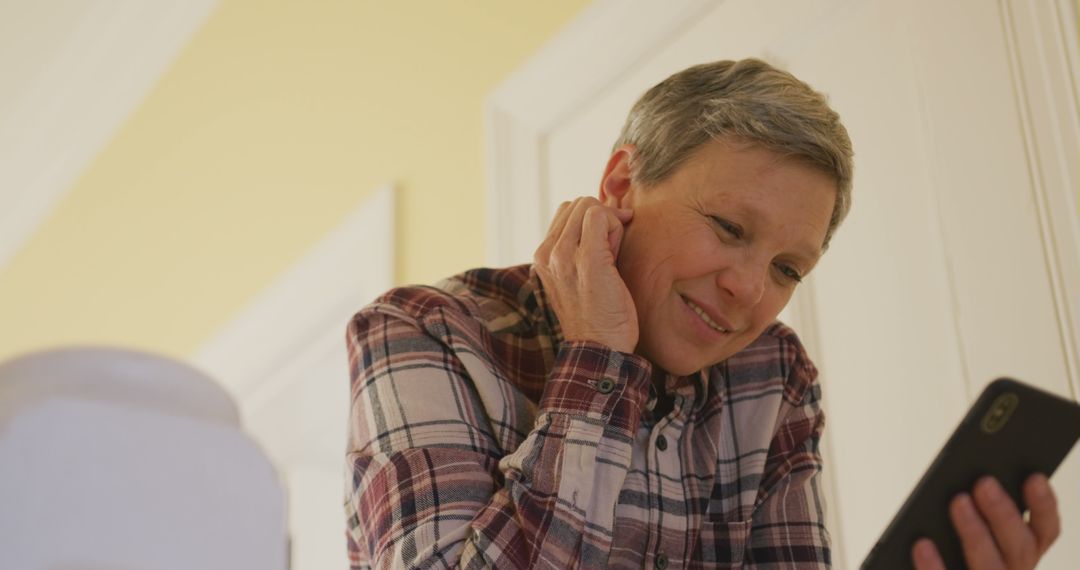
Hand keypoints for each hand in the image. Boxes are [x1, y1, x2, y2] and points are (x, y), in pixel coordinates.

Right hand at [533, 197, 636, 352]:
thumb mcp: (577, 279)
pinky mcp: (586, 258)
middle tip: (612, 252)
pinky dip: (616, 226)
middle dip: (601, 219)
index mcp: (542, 257)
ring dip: (609, 223)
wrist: (600, 349)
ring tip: (613, 256)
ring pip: (588, 205)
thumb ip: (578, 250)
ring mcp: (563, 255)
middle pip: (577, 204)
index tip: (606, 248)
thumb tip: (603, 219)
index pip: (567, 212)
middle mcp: (547, 253)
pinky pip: (599, 214)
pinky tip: (618, 255)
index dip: (592, 222)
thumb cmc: (598, 316)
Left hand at [912, 474, 1059, 568]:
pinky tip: (922, 544)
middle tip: (984, 483)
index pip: (1045, 530)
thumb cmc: (947, 544)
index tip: (1034, 477)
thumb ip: (975, 505)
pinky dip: (935, 566)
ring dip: (976, 533)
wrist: (928, 566)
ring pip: (990, 566)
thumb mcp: (969, 522)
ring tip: (958, 502)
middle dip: (1003, 513)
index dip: (1043, 506)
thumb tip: (969, 480)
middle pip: (1018, 547)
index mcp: (1021, 551)